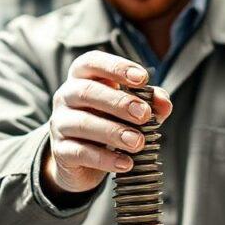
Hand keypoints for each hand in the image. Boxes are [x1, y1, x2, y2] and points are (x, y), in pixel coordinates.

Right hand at [43, 50, 171, 196]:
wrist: (81, 160)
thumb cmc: (107, 121)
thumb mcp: (129, 108)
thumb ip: (149, 102)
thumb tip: (164, 103)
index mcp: (82, 77)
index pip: (92, 62)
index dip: (116, 67)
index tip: (142, 78)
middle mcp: (66, 96)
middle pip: (87, 91)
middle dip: (119, 102)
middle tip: (144, 114)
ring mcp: (59, 124)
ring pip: (83, 123)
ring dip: (114, 132)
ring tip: (138, 142)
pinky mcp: (60, 151)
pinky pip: (80, 152)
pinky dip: (105, 159)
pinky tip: (125, 163)